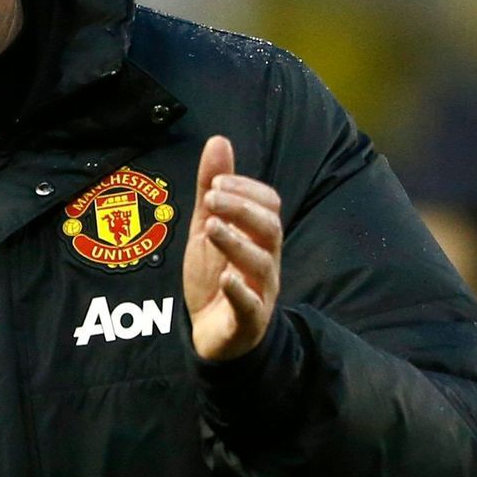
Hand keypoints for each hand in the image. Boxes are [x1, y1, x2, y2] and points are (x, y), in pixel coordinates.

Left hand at [183, 135, 282, 361]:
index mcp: (260, 237)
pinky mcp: (248, 321)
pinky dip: (239, 292)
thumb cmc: (214, 276)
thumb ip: (211, 189)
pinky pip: (250, 307)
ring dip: (236, 242)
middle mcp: (267, 261)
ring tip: (210, 228)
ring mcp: (260, 292)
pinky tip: (225, 278)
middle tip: (211, 197)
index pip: (269, 205)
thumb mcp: (207, 227)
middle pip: (270, 229)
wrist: (213, 335)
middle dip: (241, 209)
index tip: (216, 180)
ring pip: (261, 264)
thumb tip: (219, 140)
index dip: (247, 190)